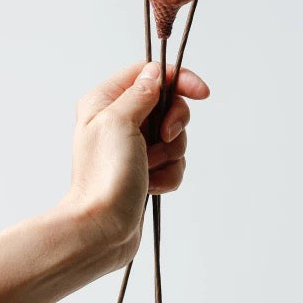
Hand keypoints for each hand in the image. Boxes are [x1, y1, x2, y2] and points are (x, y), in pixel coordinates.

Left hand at [62, 61, 209, 269]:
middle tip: (163, 139)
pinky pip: (174, 162)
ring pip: (174, 136)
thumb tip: (155, 74)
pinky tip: (151, 185)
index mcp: (105, 101)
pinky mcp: (145, 170)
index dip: (177, 79)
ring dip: (170, 154)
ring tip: (149, 168)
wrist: (101, 228)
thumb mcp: (120, 121)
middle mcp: (118, 120)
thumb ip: (141, 92)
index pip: (149, 73)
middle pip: (167, 104)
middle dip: (174, 124)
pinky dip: (168, 174)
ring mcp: (133, 147)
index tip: (201, 93)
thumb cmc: (104, 175)